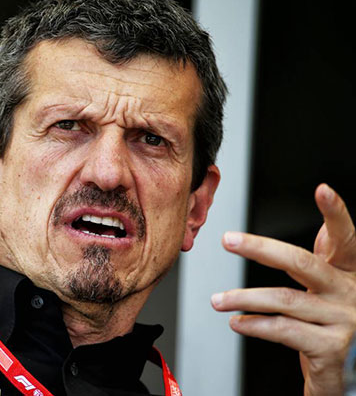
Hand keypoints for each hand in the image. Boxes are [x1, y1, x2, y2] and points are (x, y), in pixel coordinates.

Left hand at [211, 184, 355, 395]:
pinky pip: (285, 331)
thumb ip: (322, 258)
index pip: (345, 239)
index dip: (336, 214)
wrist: (345, 370)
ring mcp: (343, 320)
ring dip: (244, 298)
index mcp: (347, 273)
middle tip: (228, 240)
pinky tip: (236, 323)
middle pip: (302, 263)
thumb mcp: (330, 287)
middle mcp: (350, 293)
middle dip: (260, 249)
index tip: (323, 189)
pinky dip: (255, 325)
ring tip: (217, 300)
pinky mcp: (331, 347)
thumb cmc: (330, 322)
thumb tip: (320, 222)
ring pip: (286, 300)